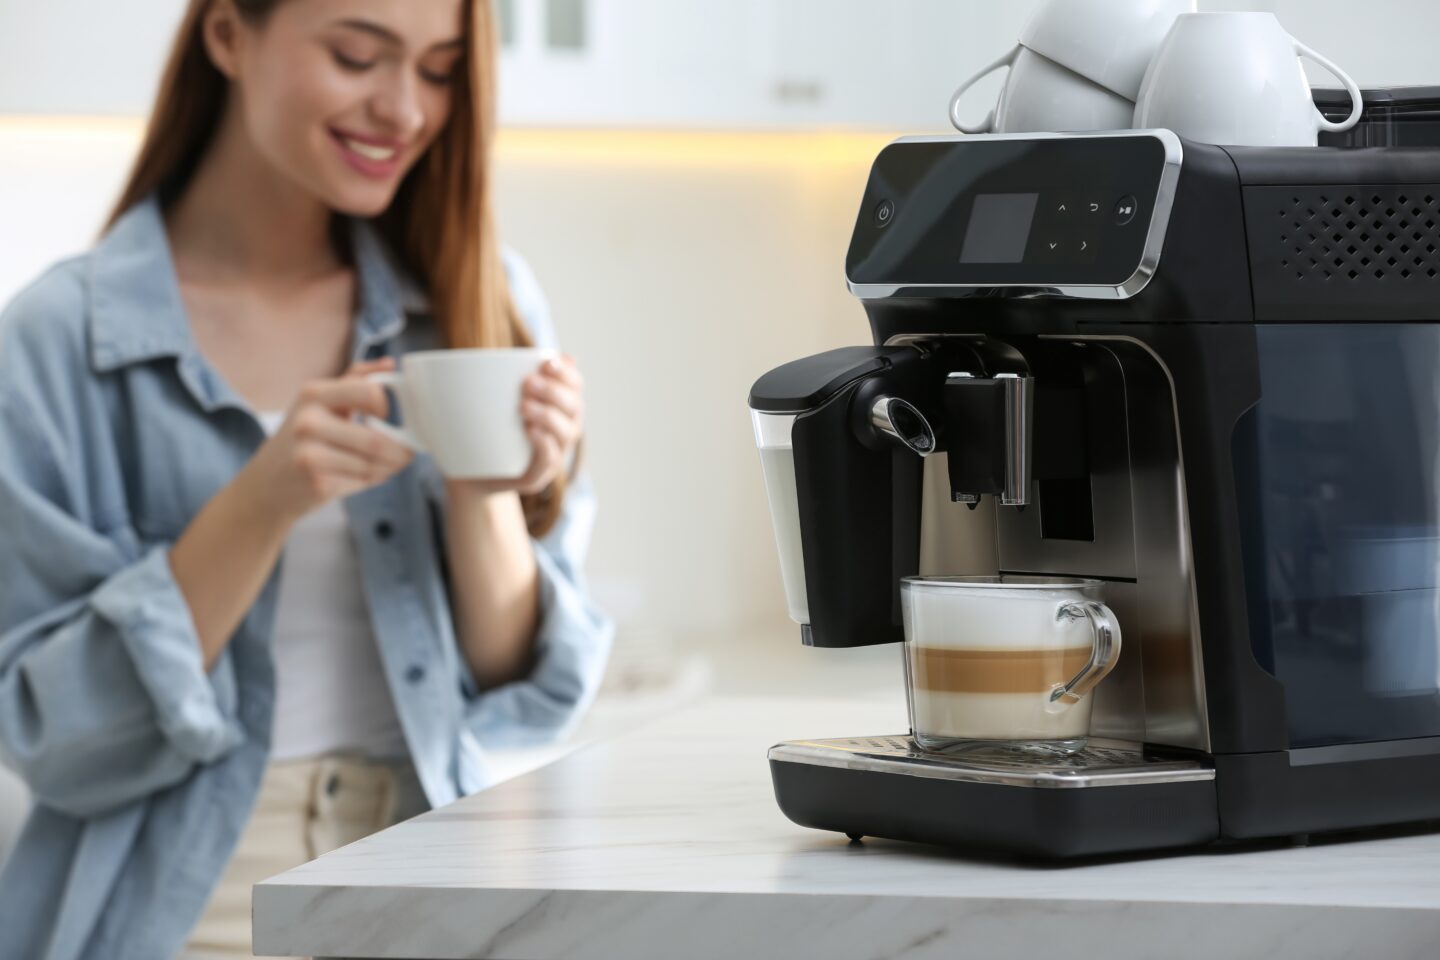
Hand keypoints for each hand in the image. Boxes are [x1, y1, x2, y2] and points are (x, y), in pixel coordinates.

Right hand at [240, 358, 414, 524]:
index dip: (388, 407)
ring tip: (389, 464)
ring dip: (392, 466)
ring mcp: (311, 455)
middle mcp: (308, 422)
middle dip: (402, 450)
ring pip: (376, 463)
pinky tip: (368, 475)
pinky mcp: (318, 484)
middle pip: (377, 439)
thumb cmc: (301, 439)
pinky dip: (376, 479)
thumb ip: (355, 380)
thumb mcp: (319, 402)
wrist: (265, 486)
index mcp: (313, 393)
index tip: (388, 417)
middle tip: (406, 451)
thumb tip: (389, 364)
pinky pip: (366, 481)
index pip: (370, 393)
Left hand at [457, 354, 584, 496]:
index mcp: (560, 407)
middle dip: (553, 392)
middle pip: (574, 408)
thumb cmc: (486, 427)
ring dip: (548, 416)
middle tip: (527, 383)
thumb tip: (524, 350)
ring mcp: (553, 455)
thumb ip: (511, 374)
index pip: (575, 386)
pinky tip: (531, 432)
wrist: (467, 471)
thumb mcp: (496, 397)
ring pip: (566, 433)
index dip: (566, 373)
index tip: (547, 362)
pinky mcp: (537, 477)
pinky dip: (544, 444)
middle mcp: (563, 431)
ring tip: (524, 407)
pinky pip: (549, 460)